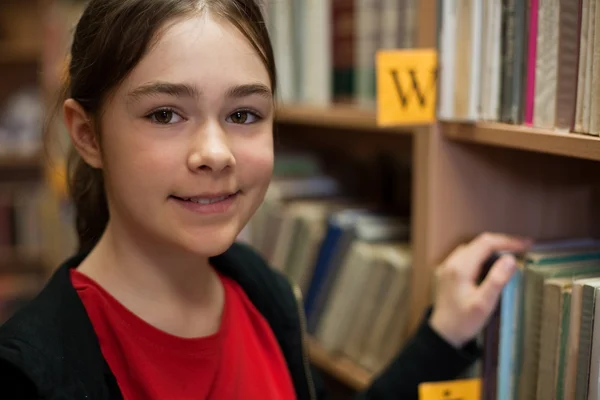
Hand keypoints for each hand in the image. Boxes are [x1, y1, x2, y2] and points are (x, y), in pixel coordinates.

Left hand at [429, 232, 531, 347]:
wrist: (443, 333)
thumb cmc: (464, 321)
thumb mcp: (484, 304)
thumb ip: (497, 280)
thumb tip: (510, 259)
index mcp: (460, 267)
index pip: (486, 243)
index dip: (508, 241)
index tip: (526, 245)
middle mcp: (452, 262)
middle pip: (480, 242)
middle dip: (502, 243)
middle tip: (523, 248)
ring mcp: (448, 266)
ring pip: (474, 248)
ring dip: (493, 248)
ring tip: (512, 254)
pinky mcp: (449, 272)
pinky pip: (468, 256)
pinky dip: (483, 255)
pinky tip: (494, 263)